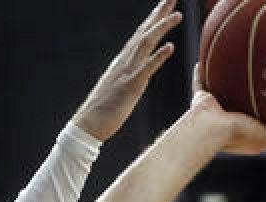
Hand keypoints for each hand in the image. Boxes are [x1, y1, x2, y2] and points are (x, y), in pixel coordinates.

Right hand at [73, 0, 181, 140]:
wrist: (88, 125)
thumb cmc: (103, 111)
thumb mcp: (119, 88)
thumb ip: (128, 76)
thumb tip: (137, 72)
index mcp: (122, 62)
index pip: (140, 35)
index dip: (153, 19)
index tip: (165, 5)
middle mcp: (124, 62)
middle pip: (144, 32)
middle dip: (159, 14)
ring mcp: (126, 73)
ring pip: (146, 44)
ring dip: (162, 28)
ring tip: (178, 15)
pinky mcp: (130, 87)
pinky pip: (146, 69)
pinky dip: (158, 57)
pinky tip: (170, 47)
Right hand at [191, 65, 265, 155]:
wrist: (209, 129)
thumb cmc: (238, 135)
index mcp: (242, 129)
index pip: (257, 119)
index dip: (264, 112)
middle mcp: (228, 118)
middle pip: (239, 101)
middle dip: (246, 91)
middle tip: (258, 76)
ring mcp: (214, 108)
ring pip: (220, 90)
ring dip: (225, 79)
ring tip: (234, 63)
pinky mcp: (200, 100)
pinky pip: (200, 82)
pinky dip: (201, 72)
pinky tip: (204, 59)